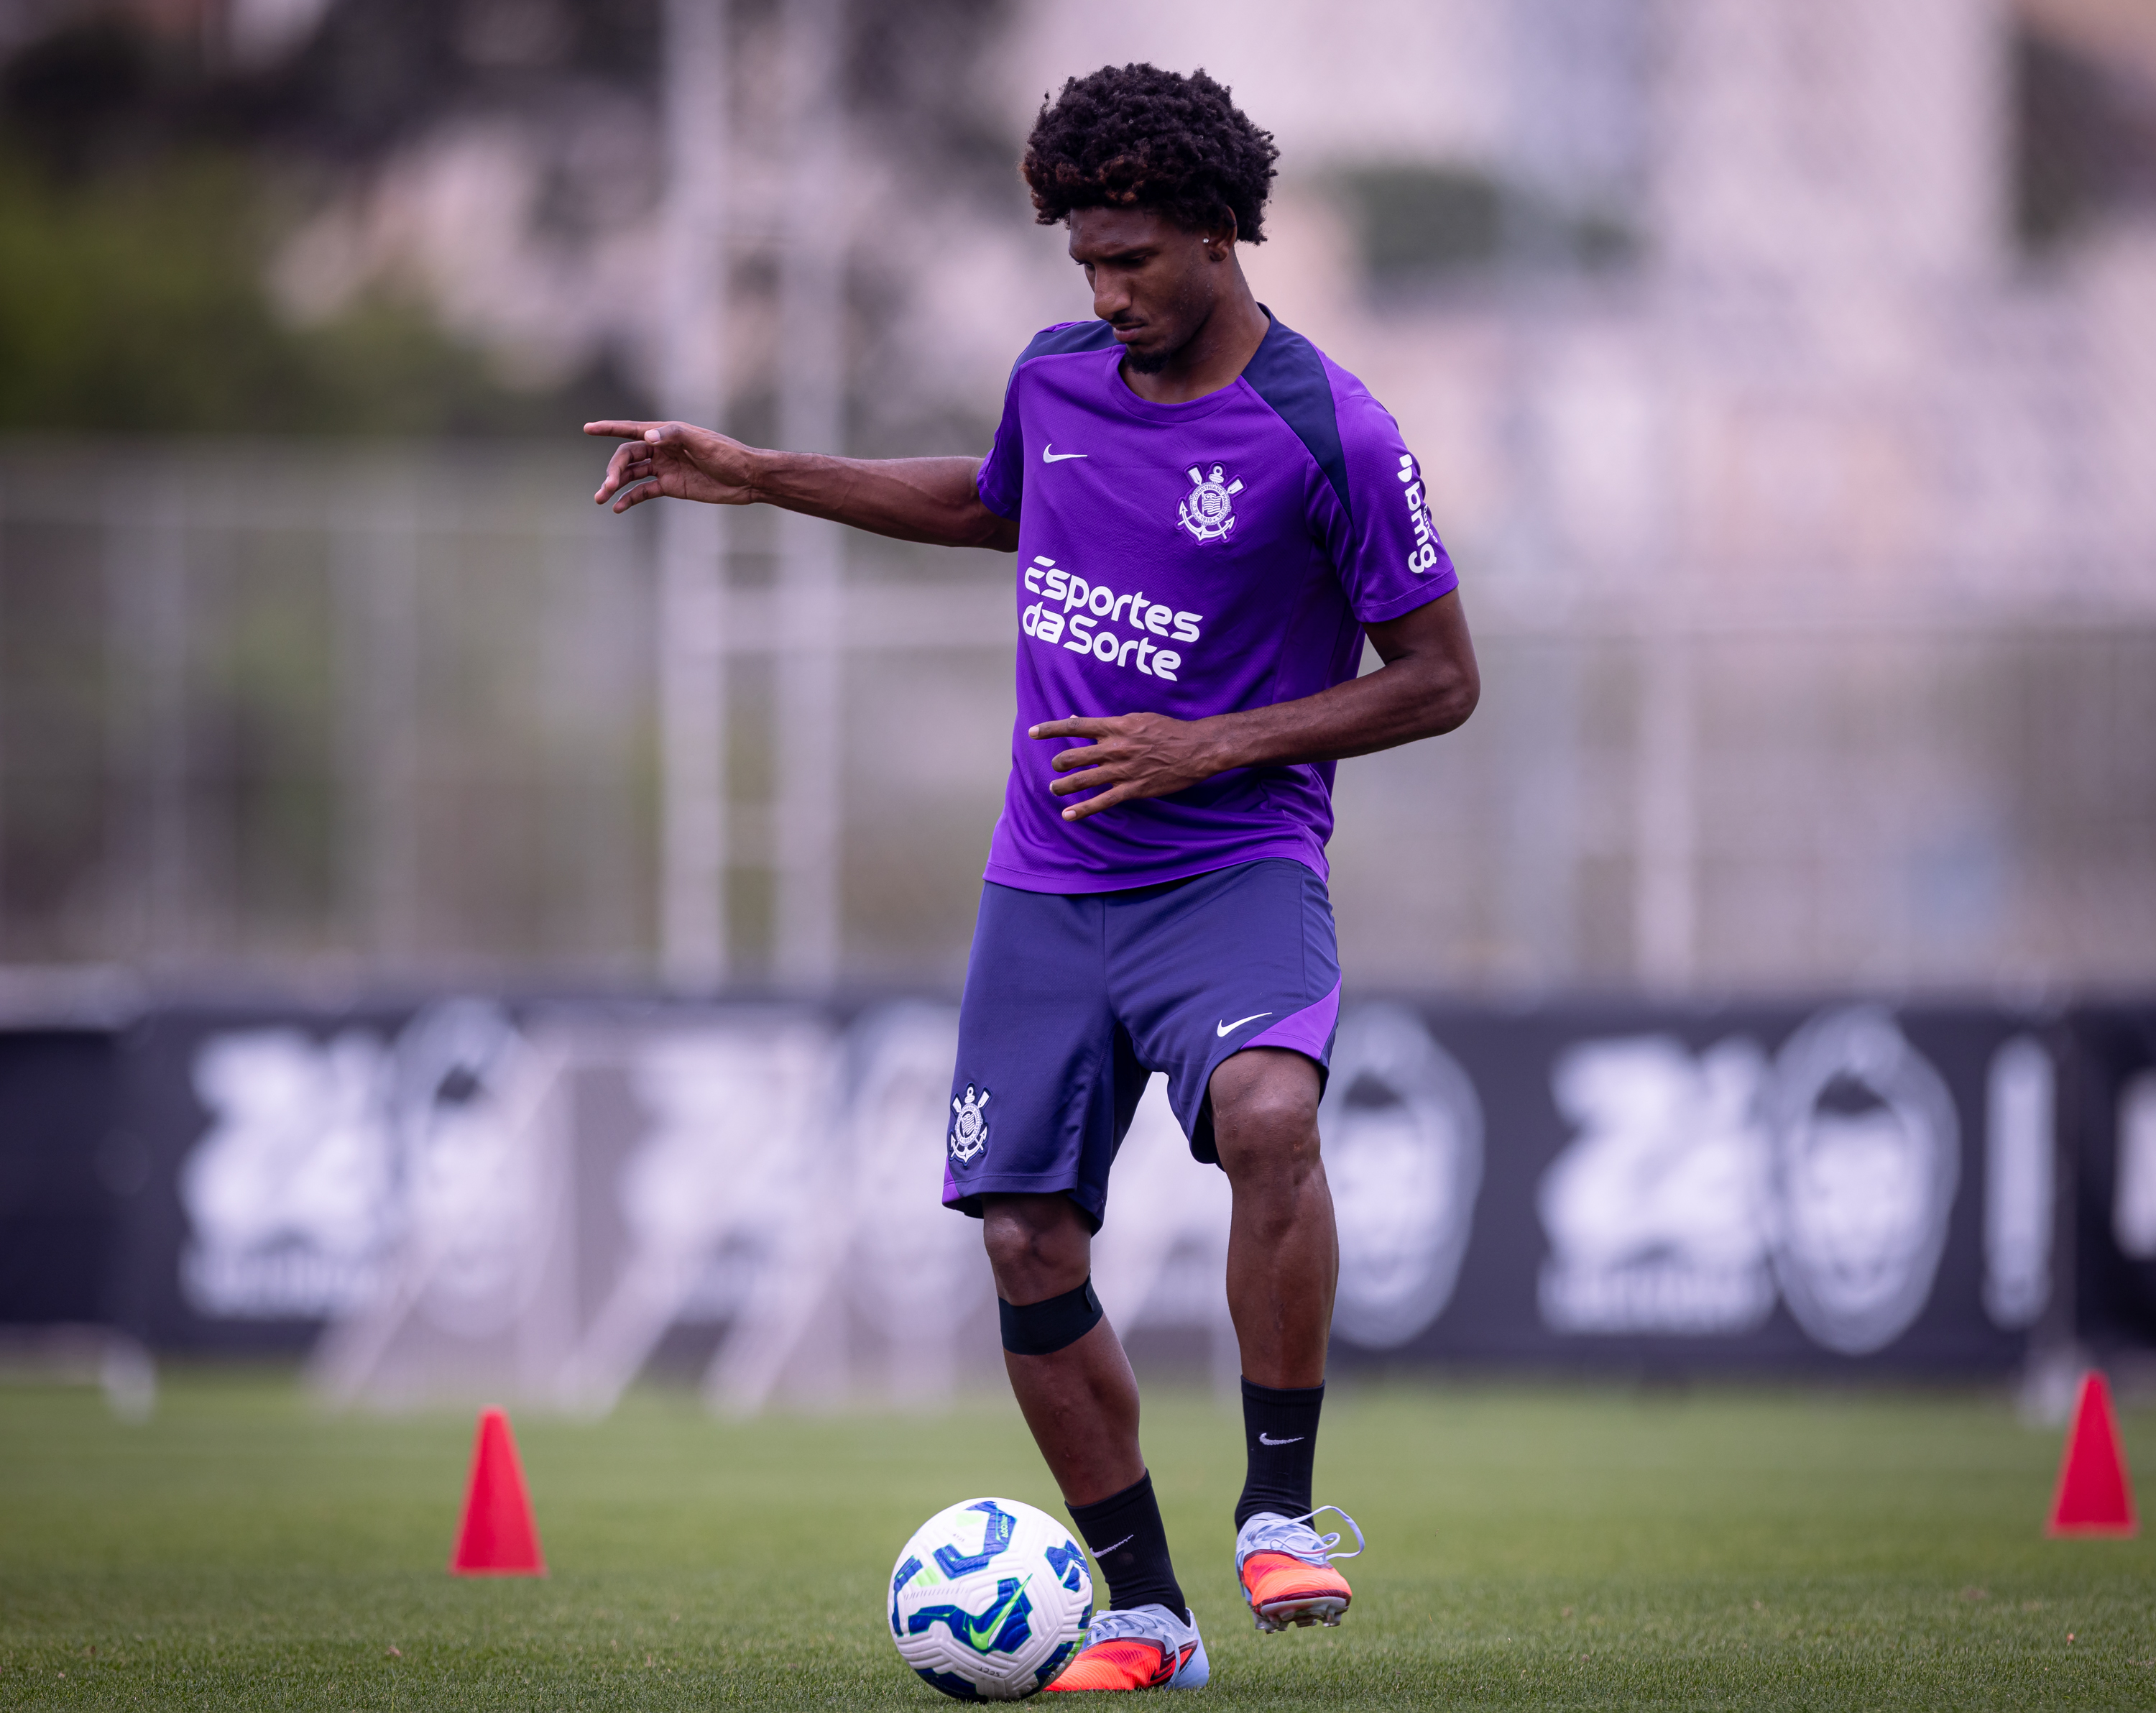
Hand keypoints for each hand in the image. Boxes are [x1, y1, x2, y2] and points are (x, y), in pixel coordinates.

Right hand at [584, 419, 762, 511]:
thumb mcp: (702, 442)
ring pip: (632, 475)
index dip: (609, 428)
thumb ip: (674, 435)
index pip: (631, 429)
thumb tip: (647, 434)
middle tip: (608, 484)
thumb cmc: (727, 454)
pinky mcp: (671, 486)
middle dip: (614, 469)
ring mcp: (665, 468)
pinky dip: (630, 499)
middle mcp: (661, 448)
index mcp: (666, 432)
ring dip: (616, 485)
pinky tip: (618, 507)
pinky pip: (644, 491)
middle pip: (627, 456)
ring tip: (602, 498)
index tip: (588, 429)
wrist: (747, 478)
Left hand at [1030, 712, 1225, 820]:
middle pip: (1073, 756)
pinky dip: (1083, 810)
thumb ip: (1109, 723)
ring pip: (1082, 780)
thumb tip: (1080, 721)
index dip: (1051, 729)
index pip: (1075, 726)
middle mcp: (1114, 748)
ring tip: (1055, 789)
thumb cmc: (1168, 730)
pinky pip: (1102, 802)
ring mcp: (1122, 770)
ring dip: (1064, 786)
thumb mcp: (1138, 718)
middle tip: (1056, 767)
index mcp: (1115, 726)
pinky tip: (1068, 815)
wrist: (1195, 749)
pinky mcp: (1132, 789)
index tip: (1033, 732)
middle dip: (1059, 763)